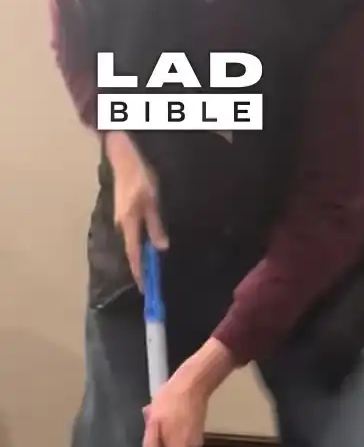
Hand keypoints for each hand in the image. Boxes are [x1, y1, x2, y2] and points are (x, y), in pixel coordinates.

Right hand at [105, 132, 166, 288]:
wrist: (123, 158)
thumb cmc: (140, 178)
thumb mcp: (153, 203)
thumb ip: (156, 226)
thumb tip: (160, 248)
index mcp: (129, 224)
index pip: (134, 254)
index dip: (139, 272)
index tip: (144, 288)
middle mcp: (121, 225)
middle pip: (130, 251)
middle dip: (139, 268)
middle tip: (148, 284)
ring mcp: (120, 218)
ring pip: (130, 242)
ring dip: (139, 257)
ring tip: (148, 270)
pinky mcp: (122, 212)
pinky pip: (131, 234)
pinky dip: (137, 244)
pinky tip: (145, 247)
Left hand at [142, 364, 208, 446]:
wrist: (192, 384)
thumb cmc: (169, 402)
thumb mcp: (153, 423)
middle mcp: (191, 446)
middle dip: (165, 446)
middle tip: (157, 428)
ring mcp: (198, 437)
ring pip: (179, 443)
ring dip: (170, 434)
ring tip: (163, 416)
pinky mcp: (199, 428)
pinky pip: (185, 434)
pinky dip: (177, 427)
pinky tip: (172, 412)